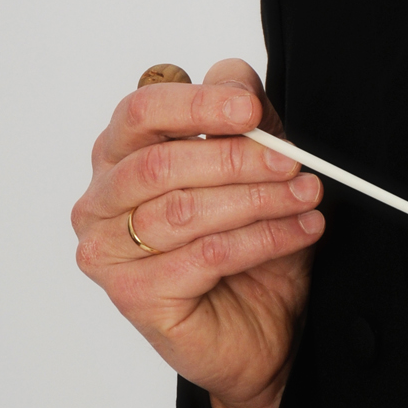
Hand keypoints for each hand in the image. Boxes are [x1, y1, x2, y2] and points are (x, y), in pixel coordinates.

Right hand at [72, 58, 321, 407]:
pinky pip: (203, 256)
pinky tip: (300, 232)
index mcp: (120, 154)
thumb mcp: (256, 164)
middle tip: (293, 159)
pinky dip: (262, 239)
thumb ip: (241, 117)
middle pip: (161, 163)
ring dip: (258, 199)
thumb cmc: (247, 239)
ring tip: (306, 197)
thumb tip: (234, 80)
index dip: (197, 105)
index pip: (141, 111)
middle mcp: (101, 200)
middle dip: (237, 158)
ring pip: (184, 211)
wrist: (262, 327)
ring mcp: (108, 252)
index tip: (250, 110)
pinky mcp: (134, 296)